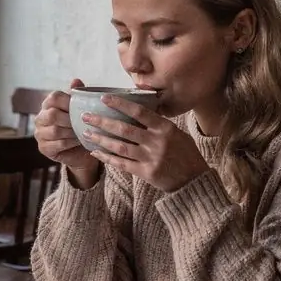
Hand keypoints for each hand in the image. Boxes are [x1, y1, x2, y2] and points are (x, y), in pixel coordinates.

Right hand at [34, 79, 100, 188]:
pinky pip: (58, 144)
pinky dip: (71, 143)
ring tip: (82, 133)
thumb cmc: (79, 126)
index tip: (81, 108)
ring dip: (72, 132)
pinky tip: (78, 141)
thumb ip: (78, 95)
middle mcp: (40, 118)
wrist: (80, 149)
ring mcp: (39, 133)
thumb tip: (76, 80)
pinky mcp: (43, 148)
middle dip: (70, 120)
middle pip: (52, 115)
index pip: (54, 97)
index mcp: (48, 104)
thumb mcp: (80, 109)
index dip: (68, 102)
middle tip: (83, 123)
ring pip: (55, 131)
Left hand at [83, 96, 208, 192]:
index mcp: (165, 128)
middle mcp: (156, 142)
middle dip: (103, 122)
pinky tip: (95, 152)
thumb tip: (138, 110)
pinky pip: (122, 164)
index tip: (104, 98)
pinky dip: (107, 158)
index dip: (120, 104)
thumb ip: (158, 124)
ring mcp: (150, 158)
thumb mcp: (177, 133)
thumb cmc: (185, 154)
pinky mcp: (145, 173)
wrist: (193, 181)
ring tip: (86, 133)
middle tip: (86, 116)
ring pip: (120, 147)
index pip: (139, 112)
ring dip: (101, 139)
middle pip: (124, 129)